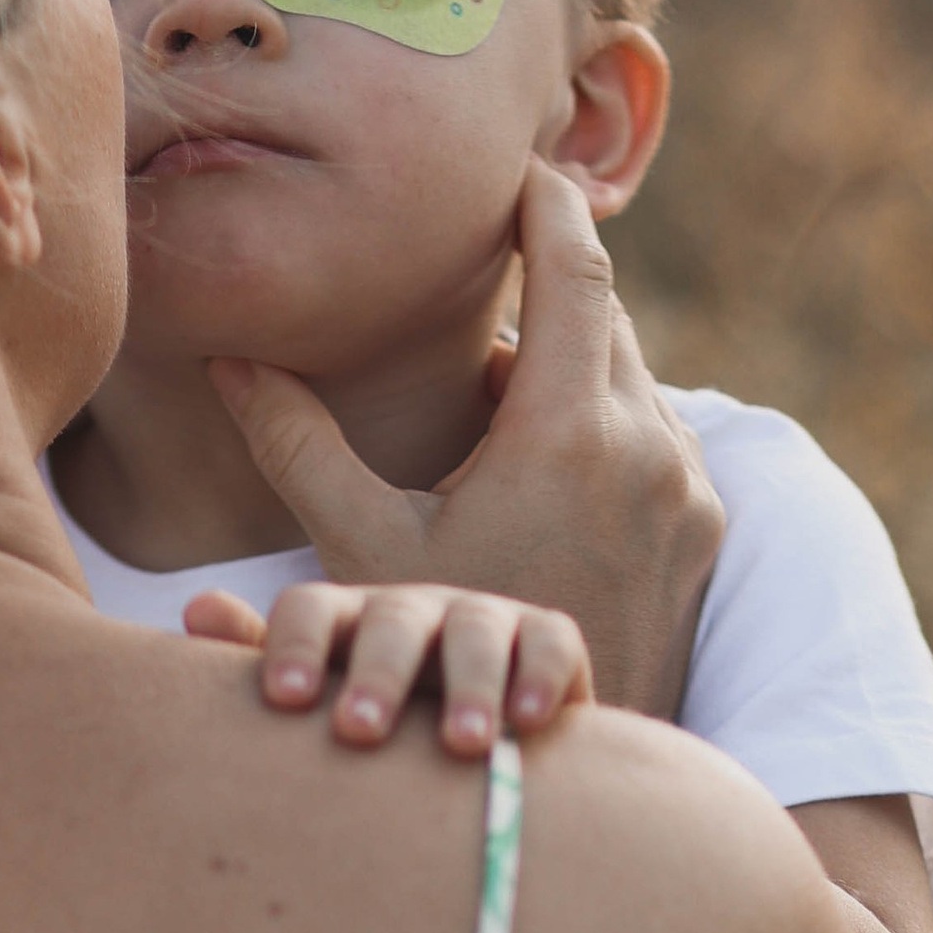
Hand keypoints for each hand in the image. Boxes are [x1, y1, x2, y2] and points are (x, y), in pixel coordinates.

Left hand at [183, 577, 588, 754]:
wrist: (477, 745)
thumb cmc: (374, 727)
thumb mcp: (319, 701)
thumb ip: (265, 661)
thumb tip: (195, 609)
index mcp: (342, 622)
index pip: (310, 610)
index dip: (295, 646)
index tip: (283, 699)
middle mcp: (409, 611)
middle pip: (391, 622)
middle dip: (376, 674)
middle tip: (357, 732)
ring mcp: (480, 618)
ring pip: (473, 632)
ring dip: (469, 685)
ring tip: (462, 746)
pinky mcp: (545, 640)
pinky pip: (550, 644)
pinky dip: (541, 678)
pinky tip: (528, 724)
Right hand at [207, 158, 724, 719]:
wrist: (545, 765)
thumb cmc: (444, 656)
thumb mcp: (362, 548)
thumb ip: (297, 445)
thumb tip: (228, 363)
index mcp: (562, 432)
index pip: (573, 268)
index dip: (546, 204)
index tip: (521, 167)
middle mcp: (644, 448)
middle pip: (606, 314)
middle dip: (549, 286)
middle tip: (492, 267)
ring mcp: (686, 490)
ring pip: (633, 378)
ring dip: (570, 365)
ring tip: (495, 399)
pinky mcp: (704, 529)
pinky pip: (656, 437)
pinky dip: (602, 424)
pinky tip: (538, 468)